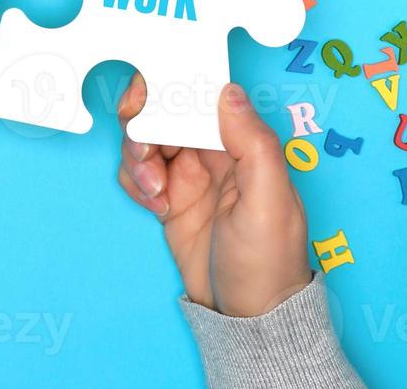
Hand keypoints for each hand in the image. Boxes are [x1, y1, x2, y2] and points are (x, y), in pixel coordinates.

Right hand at [117, 78, 311, 317]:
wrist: (247, 317)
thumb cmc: (269, 261)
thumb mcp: (270, 201)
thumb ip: (253, 143)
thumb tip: (228, 91)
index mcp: (241, 143)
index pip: (200, 96)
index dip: (169, 89)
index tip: (146, 99)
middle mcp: (212, 152)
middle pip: (163, 113)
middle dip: (145, 128)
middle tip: (145, 153)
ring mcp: (187, 175)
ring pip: (144, 141)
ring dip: (138, 162)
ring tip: (157, 194)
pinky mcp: (167, 198)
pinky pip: (137, 172)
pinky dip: (135, 184)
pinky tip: (155, 208)